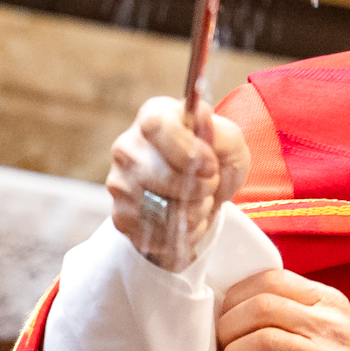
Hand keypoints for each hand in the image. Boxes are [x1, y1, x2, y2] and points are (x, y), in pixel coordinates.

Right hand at [108, 96, 249, 271]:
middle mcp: (128, 147)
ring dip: (193, 212)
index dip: (187, 150)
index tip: (210, 167)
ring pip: (161, 208)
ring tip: (198, 201)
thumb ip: (219, 131)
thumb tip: (200, 117)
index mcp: (153, 117)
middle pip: (161, 175)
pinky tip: (185, 218)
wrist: (202, 197)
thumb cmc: (214, 161)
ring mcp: (119, 183)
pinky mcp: (121, 216)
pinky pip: (156, 233)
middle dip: (198, 187)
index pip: (157, 127)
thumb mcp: (229, 143)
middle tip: (209, 185)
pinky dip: (181, 233)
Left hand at [213, 270, 349, 350]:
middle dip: (228, 326)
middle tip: (219, 344)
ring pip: (262, 341)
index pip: (272, 279)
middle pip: (262, 306)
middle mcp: (329, 325)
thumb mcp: (333, 328)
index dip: (237, 294)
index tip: (224, 314)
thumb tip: (238, 315)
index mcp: (329, 302)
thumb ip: (296, 314)